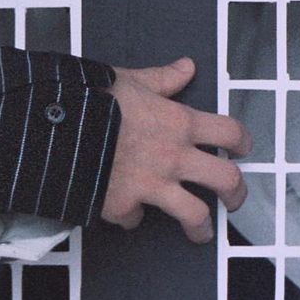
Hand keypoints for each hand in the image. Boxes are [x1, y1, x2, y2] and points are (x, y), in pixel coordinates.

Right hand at [101, 57, 249, 242]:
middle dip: (236, 193)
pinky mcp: (124, 205)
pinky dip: (133, 216)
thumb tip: (186, 67)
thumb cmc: (93, 99)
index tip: (242, 149)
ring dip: (201, 226)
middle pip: (226, 180)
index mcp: (180, 122)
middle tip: (234, 198)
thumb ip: (163, 79)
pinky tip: (130, 212)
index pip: (229, 133)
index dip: (242, 142)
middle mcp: (174, 156)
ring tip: (201, 232)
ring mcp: (152, 185)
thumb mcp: (132, 79)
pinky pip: (136, 219)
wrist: (56, 126)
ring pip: (194, 215)